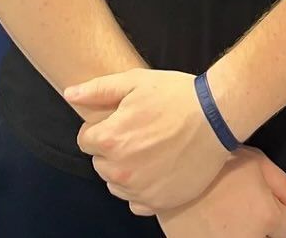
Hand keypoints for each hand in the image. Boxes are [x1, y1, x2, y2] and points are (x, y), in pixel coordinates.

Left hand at [65, 68, 229, 212]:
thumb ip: (98, 90)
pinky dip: (141, 189)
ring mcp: (140, 190)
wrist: (216, 117)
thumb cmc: (175, 96)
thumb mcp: (135, 82)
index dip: (100, 127)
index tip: (119, 120)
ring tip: (148, 149)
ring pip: (116, 184)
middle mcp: (121, 170)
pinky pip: (135, 203)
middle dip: (111, 148)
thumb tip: (70, 94)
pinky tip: (157, 168)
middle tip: (137, 132)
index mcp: (111, 139)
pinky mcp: (159, 202)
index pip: (85, 140)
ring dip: (124, 169)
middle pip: (99, 163)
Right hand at [156, 146, 285, 236]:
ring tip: (217, 208)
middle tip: (233, 200)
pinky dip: (213, 234)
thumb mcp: (257, 162)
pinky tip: (204, 218)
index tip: (254, 195)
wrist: (170, 165)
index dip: (272, 208)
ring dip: (235, 230)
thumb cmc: (216, 160)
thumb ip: (285, 188)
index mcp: (266, 217)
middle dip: (255, 222)